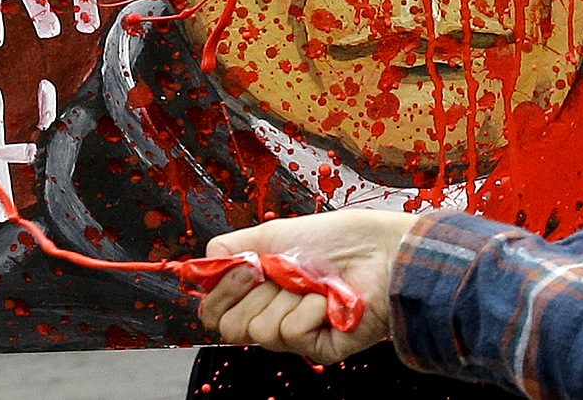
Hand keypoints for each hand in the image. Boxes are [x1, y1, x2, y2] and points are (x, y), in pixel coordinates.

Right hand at [199, 209, 415, 364]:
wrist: (382, 251)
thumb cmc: (339, 239)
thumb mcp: (274, 233)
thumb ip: (230, 248)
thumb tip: (200, 264)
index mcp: (260, 290)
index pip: (215, 311)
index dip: (221, 290)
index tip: (246, 267)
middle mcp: (274, 314)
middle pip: (229, 327)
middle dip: (254, 293)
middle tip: (283, 272)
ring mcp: (296, 334)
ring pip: (259, 331)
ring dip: (287, 297)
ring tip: (314, 284)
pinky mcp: (319, 348)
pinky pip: (291, 334)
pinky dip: (311, 308)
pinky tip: (330, 299)